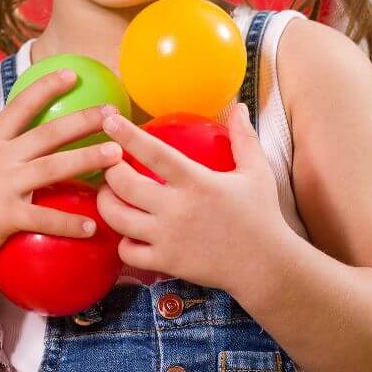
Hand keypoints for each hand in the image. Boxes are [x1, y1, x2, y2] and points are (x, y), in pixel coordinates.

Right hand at [0, 69, 122, 270]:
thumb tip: (21, 142)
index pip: (21, 106)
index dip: (46, 87)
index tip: (72, 74)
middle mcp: (0, 159)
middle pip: (48, 133)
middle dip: (83, 119)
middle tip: (113, 112)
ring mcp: (3, 186)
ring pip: (53, 168)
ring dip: (87, 159)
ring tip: (116, 156)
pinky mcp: (6, 217)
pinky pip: (45, 218)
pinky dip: (70, 223)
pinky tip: (93, 227)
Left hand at [96, 103, 289, 293]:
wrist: (265, 265)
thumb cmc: (261, 215)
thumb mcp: (256, 172)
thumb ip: (243, 137)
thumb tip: (238, 106)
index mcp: (197, 182)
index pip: (154, 153)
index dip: (128, 136)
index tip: (110, 122)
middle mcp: (177, 208)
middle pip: (124, 185)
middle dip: (109, 170)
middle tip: (109, 164)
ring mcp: (169, 237)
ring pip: (118, 219)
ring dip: (106, 203)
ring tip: (110, 195)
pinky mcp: (166, 262)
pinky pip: (127, 252)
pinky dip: (123, 241)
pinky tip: (129, 233)